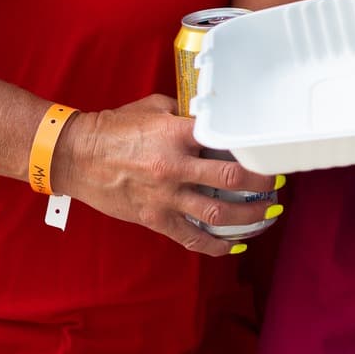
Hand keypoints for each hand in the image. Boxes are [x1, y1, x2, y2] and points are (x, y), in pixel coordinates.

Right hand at [52, 94, 279, 256]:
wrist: (76, 155)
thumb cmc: (115, 128)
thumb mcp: (155, 108)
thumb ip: (185, 114)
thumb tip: (211, 115)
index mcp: (178, 134)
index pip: (226, 138)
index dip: (252, 145)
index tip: (269, 148)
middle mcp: (175, 166)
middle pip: (231, 177)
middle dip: (261, 182)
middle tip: (278, 184)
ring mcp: (165, 196)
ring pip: (217, 211)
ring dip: (248, 216)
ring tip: (268, 214)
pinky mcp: (154, 218)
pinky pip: (190, 237)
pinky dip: (214, 245)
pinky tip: (234, 246)